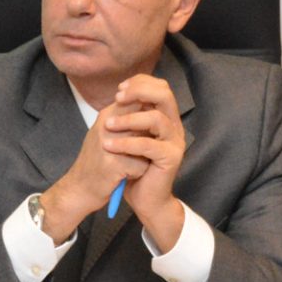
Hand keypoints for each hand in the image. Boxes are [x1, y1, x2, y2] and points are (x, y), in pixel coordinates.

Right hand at [40, 98, 152, 242]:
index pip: (138, 98)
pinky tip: (126, 176)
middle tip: (145, 148)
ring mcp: (109, 144)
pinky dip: (139, 172)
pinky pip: (142, 165)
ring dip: (145, 155)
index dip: (153, 111)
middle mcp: (107, 125)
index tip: (153, 129)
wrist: (78, 188)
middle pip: (147, 120)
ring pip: (147, 144)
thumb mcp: (107, 133)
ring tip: (133, 162)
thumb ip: (125, 118)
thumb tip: (152, 106)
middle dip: (152, 136)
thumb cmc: (96, 161)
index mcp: (107, 115)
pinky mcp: (114, 165)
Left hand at [102, 75, 187, 249]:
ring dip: (128, 119)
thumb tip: (119, 94)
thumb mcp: (127, 136)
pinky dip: (127, 144)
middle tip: (118, 98)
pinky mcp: (171, 158)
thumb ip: (128, 116)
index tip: (119, 90)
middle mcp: (173, 126)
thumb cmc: (132, 166)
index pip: (160, 88)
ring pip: (157, 119)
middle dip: (140, 92)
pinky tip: (109, 145)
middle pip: (165, 95)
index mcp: (164, 117)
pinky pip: (149, 145)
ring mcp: (175, 142)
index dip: (140, 83)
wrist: (143, 198)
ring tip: (107, 126)